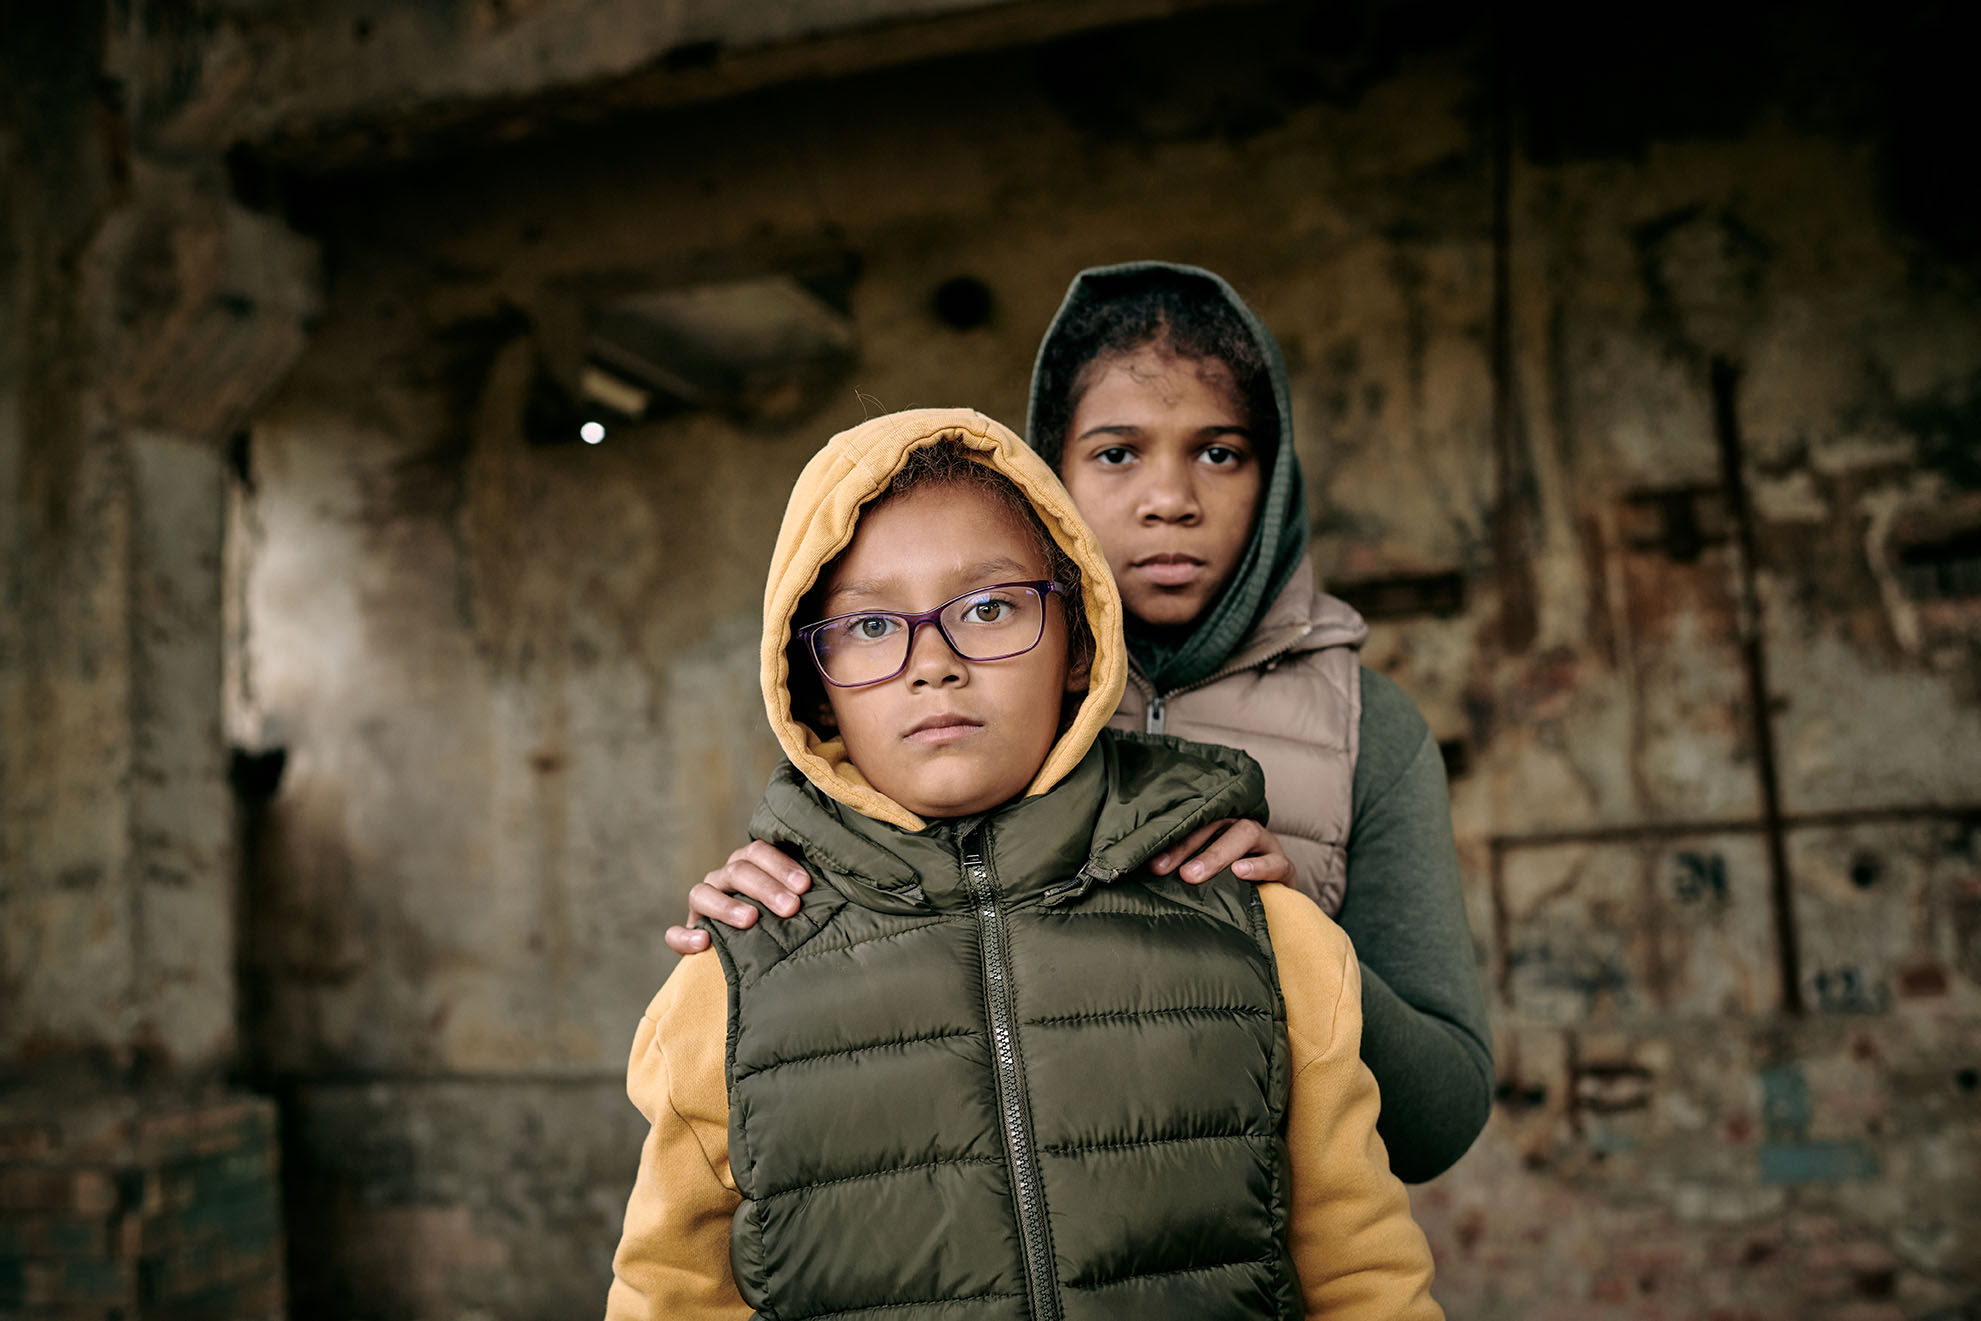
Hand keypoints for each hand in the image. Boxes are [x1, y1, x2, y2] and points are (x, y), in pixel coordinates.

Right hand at [664, 842, 811, 954]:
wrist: (756, 953)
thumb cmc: (784, 919)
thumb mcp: (795, 901)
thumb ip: (806, 892)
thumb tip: (844, 890)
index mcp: (749, 863)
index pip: (759, 851)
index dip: (781, 865)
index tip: (805, 886)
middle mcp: (723, 878)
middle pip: (737, 871)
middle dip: (765, 887)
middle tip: (791, 907)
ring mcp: (703, 903)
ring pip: (702, 893)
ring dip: (726, 906)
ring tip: (750, 920)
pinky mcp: (688, 932)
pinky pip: (675, 933)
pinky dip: (685, 936)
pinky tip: (704, 942)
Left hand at [1148, 818, 1293, 887]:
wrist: (1273, 905)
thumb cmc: (1227, 886)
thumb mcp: (1202, 876)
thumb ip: (1181, 871)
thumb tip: (1147, 877)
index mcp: (1216, 826)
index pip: (1191, 824)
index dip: (1171, 842)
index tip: (1152, 866)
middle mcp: (1239, 827)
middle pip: (1214, 824)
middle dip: (1188, 846)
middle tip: (1168, 870)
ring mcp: (1265, 844)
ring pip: (1246, 833)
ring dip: (1217, 854)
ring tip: (1194, 875)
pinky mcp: (1285, 866)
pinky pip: (1276, 861)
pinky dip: (1258, 866)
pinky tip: (1240, 872)